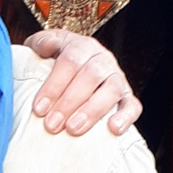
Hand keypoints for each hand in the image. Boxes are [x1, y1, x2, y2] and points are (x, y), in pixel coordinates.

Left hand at [26, 30, 141, 136]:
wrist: (71, 72)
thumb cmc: (53, 63)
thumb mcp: (42, 47)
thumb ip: (40, 43)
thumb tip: (46, 46)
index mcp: (82, 46)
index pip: (71, 61)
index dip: (54, 85)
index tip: (39, 108)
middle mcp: (102, 60)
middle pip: (91, 75)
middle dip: (70, 102)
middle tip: (52, 124)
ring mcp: (117, 78)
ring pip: (112, 90)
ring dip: (93, 111)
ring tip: (73, 129)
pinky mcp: (127, 97)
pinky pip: (133, 106)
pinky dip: (126, 117)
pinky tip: (113, 129)